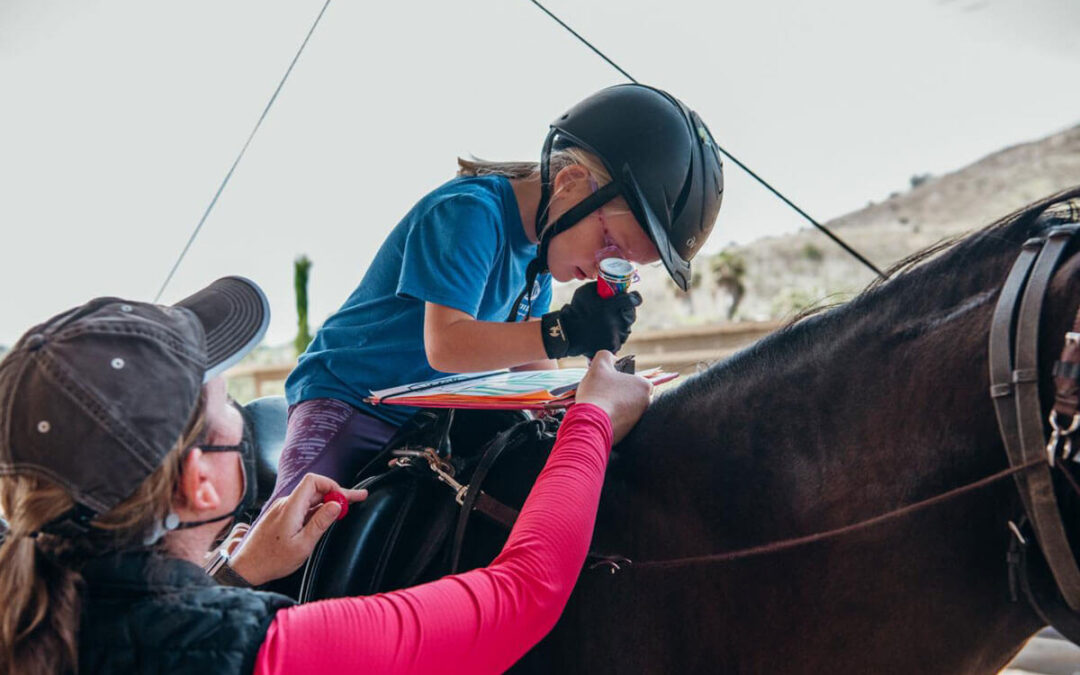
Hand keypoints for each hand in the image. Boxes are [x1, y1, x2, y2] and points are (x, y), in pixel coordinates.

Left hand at [229, 474, 366, 585]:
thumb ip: (320, 523)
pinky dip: (317, 509)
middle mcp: (285, 504)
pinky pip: (302, 506)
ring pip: (309, 498)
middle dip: (337, 493)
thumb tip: (336, 505)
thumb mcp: (303, 545)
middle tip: (358, 498)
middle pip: (314, 489)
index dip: (332, 485)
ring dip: (328, 502)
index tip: (346, 498)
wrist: (246, 568)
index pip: (313, 481)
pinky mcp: (280, 516)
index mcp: (291, 508)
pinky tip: (326, 517)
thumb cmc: (272, 560)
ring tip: (346, 507)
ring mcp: (282, 509)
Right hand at [541, 282, 641, 358]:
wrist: (568, 333)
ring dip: (621, 325)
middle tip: (618, 312)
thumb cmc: (576, 310)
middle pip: (631, 315)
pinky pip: (619, 339)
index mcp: (612, 306)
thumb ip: (600, 287)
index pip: (633, 300)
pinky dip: (615, 337)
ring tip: (609, 324)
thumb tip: (610, 284)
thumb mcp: (586, 291)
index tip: (635, 298)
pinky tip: (606, 334)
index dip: (635, 298)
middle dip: (627, 312)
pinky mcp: (614, 346)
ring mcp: (616, 335)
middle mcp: (617, 321)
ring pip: (626, 328)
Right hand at [574, 350, 652, 443]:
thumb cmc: (597, 393)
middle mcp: (646, 404)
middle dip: (619, 394)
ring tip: (600, 404)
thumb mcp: (599, 366)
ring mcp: (638, 420)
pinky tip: (600, 415)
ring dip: (615, 406)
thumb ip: (605, 356)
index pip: (638, 380)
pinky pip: (621, 422)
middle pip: (632, 395)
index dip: (622, 379)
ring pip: (627, 409)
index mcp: (644, 387)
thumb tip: (611, 357)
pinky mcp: (628, 432)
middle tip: (603, 393)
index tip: (609, 382)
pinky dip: (612, 418)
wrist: (590, 423)